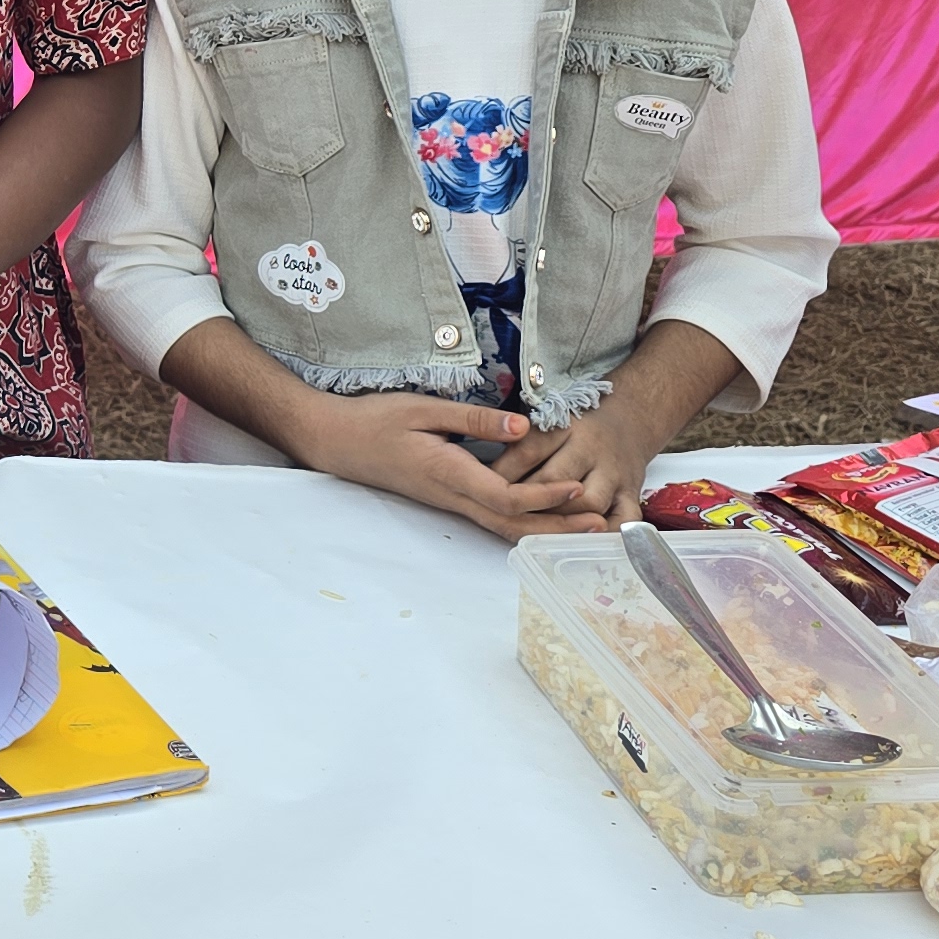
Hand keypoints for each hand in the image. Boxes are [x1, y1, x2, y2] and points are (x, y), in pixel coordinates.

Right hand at [294, 392, 603, 540]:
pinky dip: (525, 522)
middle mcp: (453, 496)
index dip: (544, 497)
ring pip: (504, 526)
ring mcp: (450, 501)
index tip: (577, 487)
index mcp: (448, 473)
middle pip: (512, 524)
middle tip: (601, 527)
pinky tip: (546, 518)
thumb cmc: (376, 420)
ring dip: (546, 530)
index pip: (505, 496)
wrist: (337, 441)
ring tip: (586, 527)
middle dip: (558, 528)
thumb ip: (474, 419)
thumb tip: (523, 428)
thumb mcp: (424, 409)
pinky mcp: (449, 497)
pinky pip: (493, 518)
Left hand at [491, 397, 677, 525]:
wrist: (632, 419)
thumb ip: (518, 438)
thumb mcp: (547, 416)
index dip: (502, 473)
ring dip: (559, 519)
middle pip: (556, 479)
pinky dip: (605, 536)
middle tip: (499, 512)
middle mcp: (592, 450)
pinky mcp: (631, 495)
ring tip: (532, 527)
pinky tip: (580, 542)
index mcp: (567, 426)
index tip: (480, 486)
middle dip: (525, 500)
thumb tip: (484, 467)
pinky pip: (624, 521)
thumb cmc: (579, 423)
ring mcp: (614, 475)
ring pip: (587, 503)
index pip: (529, 451)